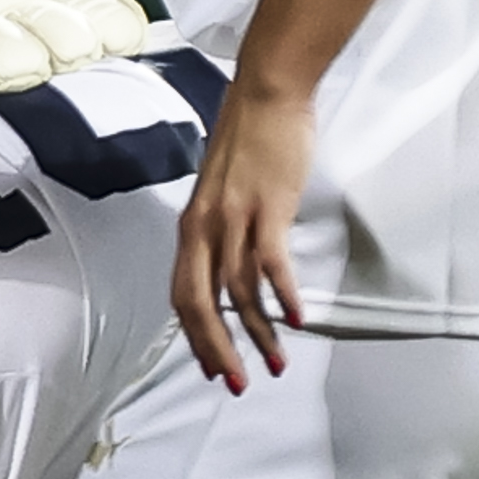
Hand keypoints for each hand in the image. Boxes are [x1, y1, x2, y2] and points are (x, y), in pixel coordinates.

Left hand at [170, 74, 315, 383]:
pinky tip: (296, 320)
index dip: (195, 337)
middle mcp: (204, 227)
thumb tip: (233, 263)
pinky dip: (282, 295)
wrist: (266, 93)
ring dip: (258, 333)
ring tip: (278, 363)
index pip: (182, 295)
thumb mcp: (222, 192)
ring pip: (238, 292)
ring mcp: (234, 218)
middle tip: (237, 384)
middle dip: (218, 350)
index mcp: (191, 227)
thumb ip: (222, 228)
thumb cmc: (249, 140)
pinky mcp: (267, 207)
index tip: (213, 368)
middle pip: (201, 304)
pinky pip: (269, 263)